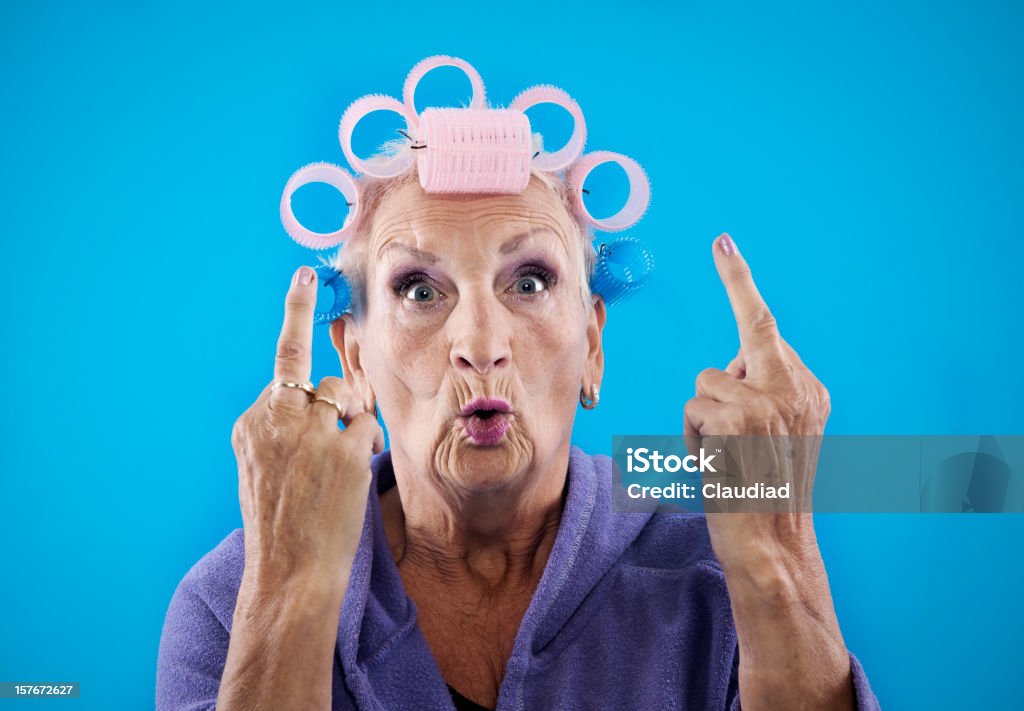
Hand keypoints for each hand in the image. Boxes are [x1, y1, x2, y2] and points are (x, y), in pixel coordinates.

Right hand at [230, 265, 383, 597]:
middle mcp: (276, 418)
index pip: (284, 364)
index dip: (298, 316)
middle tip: (328, 439)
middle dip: (335, 406)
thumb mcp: (264, 468)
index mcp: (252, 423)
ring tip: (332, 471)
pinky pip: (368, 427)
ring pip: (347, 400)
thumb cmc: (282, 524)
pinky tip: (347, 478)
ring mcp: (311, 432)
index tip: (307, 277)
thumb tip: (326, 396)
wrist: (288, 574)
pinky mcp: (344, 450)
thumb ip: (284, 426)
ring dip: (350, 427)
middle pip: (322, 383)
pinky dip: (365, 447)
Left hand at [684, 233, 830, 564]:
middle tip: (723, 242)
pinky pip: (694, 408)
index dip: (741, 284)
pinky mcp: (740, 417)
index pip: (769, 330)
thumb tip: (729, 366)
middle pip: (753, 328)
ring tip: (720, 454)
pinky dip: (692, 436)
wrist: (772, 544)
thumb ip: (760, 394)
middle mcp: (797, 390)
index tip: (724, 245)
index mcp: (809, 393)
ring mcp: (770, 402)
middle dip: (738, 282)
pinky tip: (714, 463)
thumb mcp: (773, 439)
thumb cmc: (760, 495)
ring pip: (708, 381)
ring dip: (701, 416)